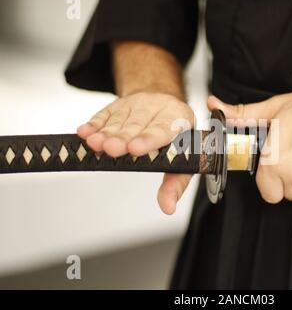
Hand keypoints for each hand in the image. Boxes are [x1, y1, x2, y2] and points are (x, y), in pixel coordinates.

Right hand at [77, 92, 194, 213]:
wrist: (166, 106)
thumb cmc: (177, 137)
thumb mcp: (185, 158)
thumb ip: (176, 183)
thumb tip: (168, 207)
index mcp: (179, 119)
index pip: (165, 129)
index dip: (150, 139)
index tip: (136, 149)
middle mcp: (158, 108)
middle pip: (139, 125)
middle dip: (123, 137)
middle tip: (112, 149)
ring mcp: (138, 105)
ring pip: (120, 120)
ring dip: (106, 132)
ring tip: (95, 144)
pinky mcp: (120, 105)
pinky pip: (106, 114)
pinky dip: (95, 124)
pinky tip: (85, 132)